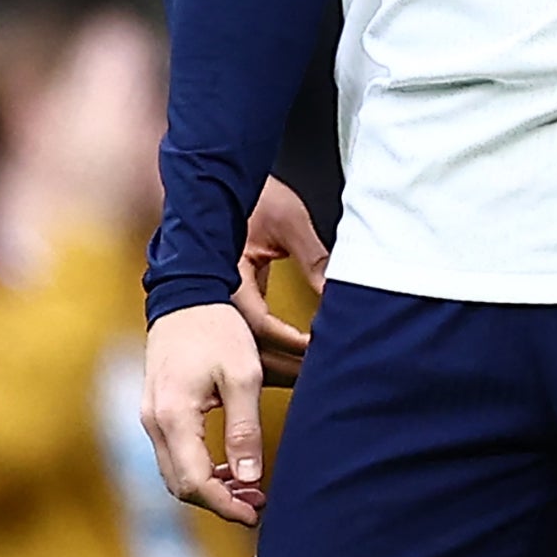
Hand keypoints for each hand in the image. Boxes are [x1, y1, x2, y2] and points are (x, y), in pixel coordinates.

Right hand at [141, 303, 269, 523]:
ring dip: (210, 487)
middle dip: (219, 501)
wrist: (185, 297)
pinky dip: (199, 468)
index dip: (225, 505)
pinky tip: (228, 466)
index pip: (194, 482)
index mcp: (173, 417)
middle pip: (180, 485)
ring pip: (175, 473)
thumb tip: (248, 478)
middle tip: (258, 503)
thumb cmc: (217, 330)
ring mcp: (151, 418)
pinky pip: (173, 454)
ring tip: (249, 489)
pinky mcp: (156, 412)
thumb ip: (245, 429)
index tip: (255, 513)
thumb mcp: (243, 376)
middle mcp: (154, 424)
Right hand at [236, 176, 327, 386]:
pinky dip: (271, 349)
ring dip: (279, 363)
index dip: (291, 340)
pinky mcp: (230, 300)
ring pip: (247, 346)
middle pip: (249, 347)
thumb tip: (337, 292)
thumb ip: (315, 258)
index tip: (318, 348)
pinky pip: (248, 334)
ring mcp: (221, 300)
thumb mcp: (290, 222)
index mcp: (227, 276)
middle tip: (321, 375)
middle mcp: (219, 295)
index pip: (259, 323)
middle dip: (287, 365)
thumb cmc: (251, 195)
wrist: (220, 180)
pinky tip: (295, 359)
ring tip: (313, 375)